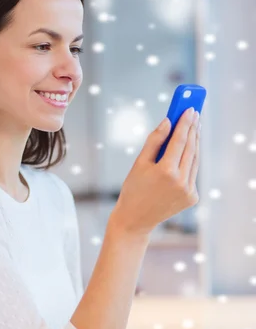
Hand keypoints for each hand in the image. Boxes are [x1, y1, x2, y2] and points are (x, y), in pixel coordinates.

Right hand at [110, 107, 199, 236]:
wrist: (135, 219)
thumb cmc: (133, 189)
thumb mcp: (139, 163)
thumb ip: (154, 141)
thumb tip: (168, 122)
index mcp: (166, 171)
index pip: (179, 141)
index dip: (185, 123)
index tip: (189, 109)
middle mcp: (181, 182)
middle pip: (190, 148)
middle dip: (193, 129)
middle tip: (194, 113)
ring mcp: (188, 191)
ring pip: (194, 160)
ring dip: (195, 143)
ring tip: (194, 128)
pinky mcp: (192, 198)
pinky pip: (193, 173)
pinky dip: (191, 160)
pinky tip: (189, 149)